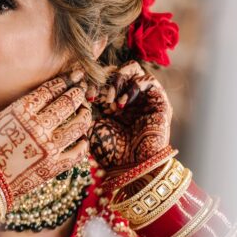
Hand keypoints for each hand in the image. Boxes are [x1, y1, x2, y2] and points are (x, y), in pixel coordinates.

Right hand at [0, 72, 91, 200]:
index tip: (74, 76)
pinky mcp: (55, 166)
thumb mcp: (2, 119)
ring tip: (86, 111)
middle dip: (77, 94)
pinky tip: (82, 139)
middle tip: (80, 90)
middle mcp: (38, 126)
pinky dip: (83, 144)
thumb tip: (48, 99)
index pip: (50, 90)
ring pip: (79, 125)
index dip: (65, 81)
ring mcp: (49, 147)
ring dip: (85, 115)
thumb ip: (24, 109)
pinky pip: (78, 152)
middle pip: (67, 103)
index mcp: (22, 111)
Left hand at [86, 61, 173, 184]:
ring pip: (132, 70)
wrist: (132, 167)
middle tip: (95, 98)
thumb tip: (76, 87)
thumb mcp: (91, 125)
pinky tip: (122, 105)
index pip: (101, 76)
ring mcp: (144, 97)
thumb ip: (85, 105)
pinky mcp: (159, 100)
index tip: (83, 97)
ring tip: (111, 102)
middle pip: (115, 69)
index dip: (90, 82)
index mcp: (111, 99)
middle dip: (103, 80)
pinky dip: (132, 88)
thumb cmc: (109, 151)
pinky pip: (148, 80)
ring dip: (117, 82)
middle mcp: (128, 95)